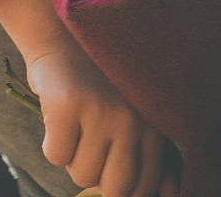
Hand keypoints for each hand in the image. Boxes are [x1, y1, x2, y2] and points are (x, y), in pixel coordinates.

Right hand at [26, 38, 179, 196]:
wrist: (67, 39)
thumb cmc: (102, 87)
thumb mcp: (136, 117)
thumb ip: (152, 157)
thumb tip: (168, 196)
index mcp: (156, 123)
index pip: (154, 186)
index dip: (131, 191)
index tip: (114, 173)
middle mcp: (135, 117)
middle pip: (118, 189)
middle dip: (99, 176)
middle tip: (94, 145)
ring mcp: (104, 110)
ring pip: (83, 176)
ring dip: (74, 158)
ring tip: (79, 123)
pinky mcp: (70, 105)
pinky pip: (56, 156)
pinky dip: (53, 143)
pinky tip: (62, 115)